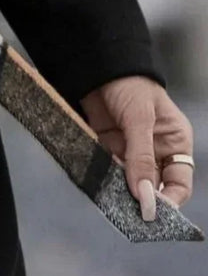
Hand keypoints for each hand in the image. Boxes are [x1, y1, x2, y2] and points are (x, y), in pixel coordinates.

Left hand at [79, 75, 194, 221]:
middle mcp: (154, 150)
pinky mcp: (106, 145)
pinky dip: (103, 177)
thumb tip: (145, 197)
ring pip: (129, 181)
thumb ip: (141, 157)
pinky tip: (98, 185)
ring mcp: (129, 149)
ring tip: (112, 201)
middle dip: (143, 199)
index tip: (152, 212)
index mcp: (174, 143)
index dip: (169, 201)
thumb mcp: (140, 119)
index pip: (179, 183)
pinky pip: (107, 168)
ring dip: (120, 191)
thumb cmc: (130, 84)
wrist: (96, 62)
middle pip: (153, 187)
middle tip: (129, 214)